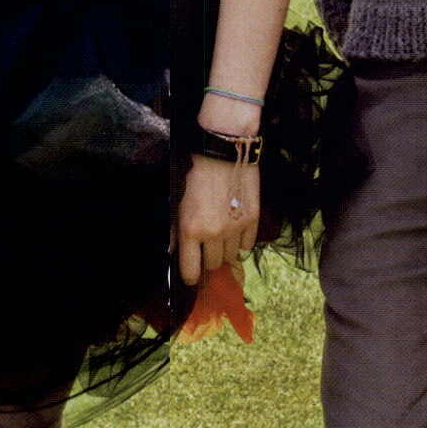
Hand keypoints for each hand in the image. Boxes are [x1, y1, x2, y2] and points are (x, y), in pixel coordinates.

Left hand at [177, 149, 260, 284]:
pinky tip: (236, 229)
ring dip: (225, 251)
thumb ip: (177, 231)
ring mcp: (235, 228)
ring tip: (222, 236)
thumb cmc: (196, 174)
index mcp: (191, 230)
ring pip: (231, 257)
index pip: (191, 270)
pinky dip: (241, 242)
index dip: (190, 276)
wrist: (224, 151)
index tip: (191, 275)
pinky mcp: (252, 220)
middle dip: (208, 259)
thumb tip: (174, 251)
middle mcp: (213, 234)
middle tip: (206, 248)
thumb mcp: (179, 202)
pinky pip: (247, 245)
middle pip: (213, 264)